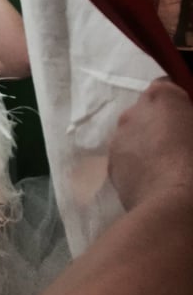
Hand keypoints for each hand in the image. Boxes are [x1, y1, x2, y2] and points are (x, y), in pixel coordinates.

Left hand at [108, 78, 192, 209]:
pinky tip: (157, 181)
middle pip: (148, 112)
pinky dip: (138, 163)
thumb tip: (185, 124)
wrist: (173, 207)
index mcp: (161, 97)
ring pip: (135, 135)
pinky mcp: (111, 165)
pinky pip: (127, 157)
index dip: (180, 102)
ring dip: (149, 144)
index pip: (167, 86)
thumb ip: (189, 119)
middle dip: (163, 123)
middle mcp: (132, 112)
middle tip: (183, 143)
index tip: (189, 118)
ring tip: (170, 166)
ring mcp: (118, 139)